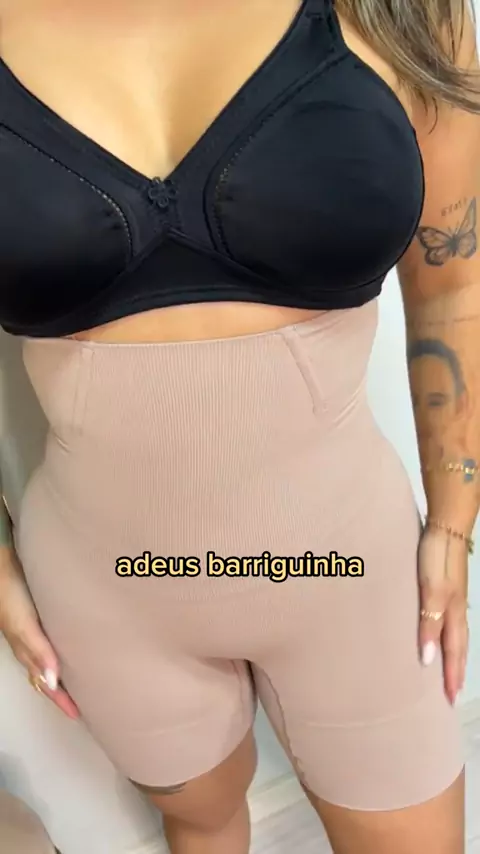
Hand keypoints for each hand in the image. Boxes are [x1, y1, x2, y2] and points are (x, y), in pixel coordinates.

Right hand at [0, 549, 78, 718]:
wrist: (1, 565)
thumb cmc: (10, 595)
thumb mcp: (23, 625)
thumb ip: (39, 651)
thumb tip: (52, 683)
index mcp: (27, 652)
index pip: (46, 684)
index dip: (61, 700)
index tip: (79, 715)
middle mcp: (31, 645)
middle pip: (49, 676)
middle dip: (65, 691)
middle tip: (88, 702)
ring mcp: (34, 631)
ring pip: (51, 660)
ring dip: (66, 672)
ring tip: (87, 679)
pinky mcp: (40, 617)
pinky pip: (53, 642)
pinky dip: (65, 651)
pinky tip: (77, 646)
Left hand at [417, 527, 468, 703]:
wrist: (446, 527)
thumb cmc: (437, 559)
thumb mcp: (431, 592)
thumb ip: (428, 624)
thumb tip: (428, 659)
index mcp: (454, 613)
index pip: (454, 652)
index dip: (451, 675)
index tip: (449, 700)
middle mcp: (457, 609)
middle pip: (459, 646)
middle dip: (456, 670)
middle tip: (453, 693)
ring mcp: (454, 597)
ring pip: (456, 634)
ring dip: (454, 654)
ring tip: (449, 671)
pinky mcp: (448, 587)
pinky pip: (450, 620)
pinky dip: (448, 635)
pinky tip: (440, 633)